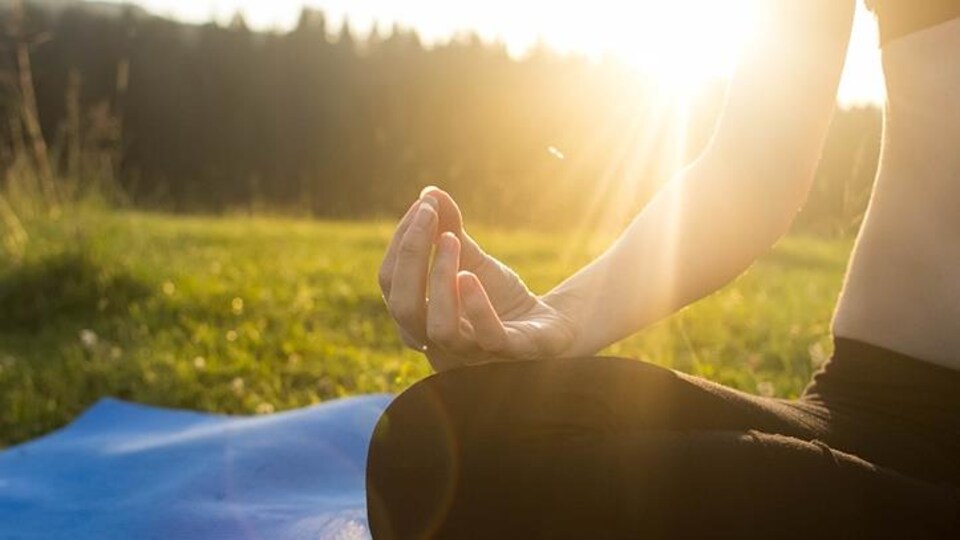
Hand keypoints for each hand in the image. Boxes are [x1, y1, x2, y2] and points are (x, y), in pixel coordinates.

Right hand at [378, 187, 577, 370]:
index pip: (390, 283)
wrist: (546, 324)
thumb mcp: (472, 259)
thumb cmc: (498, 296)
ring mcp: (471, 353)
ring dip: (440, 279)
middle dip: (411, 256)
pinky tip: (471, 276)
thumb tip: (430, 192)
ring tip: (452, 240)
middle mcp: (436, 343)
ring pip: (439, 329)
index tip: (424, 205)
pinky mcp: (509, 354)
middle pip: (403, 307)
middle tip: (430, 214)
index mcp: (418, 319)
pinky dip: (476, 306)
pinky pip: (487, 338)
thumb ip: (449, 230)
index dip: (401, 242)